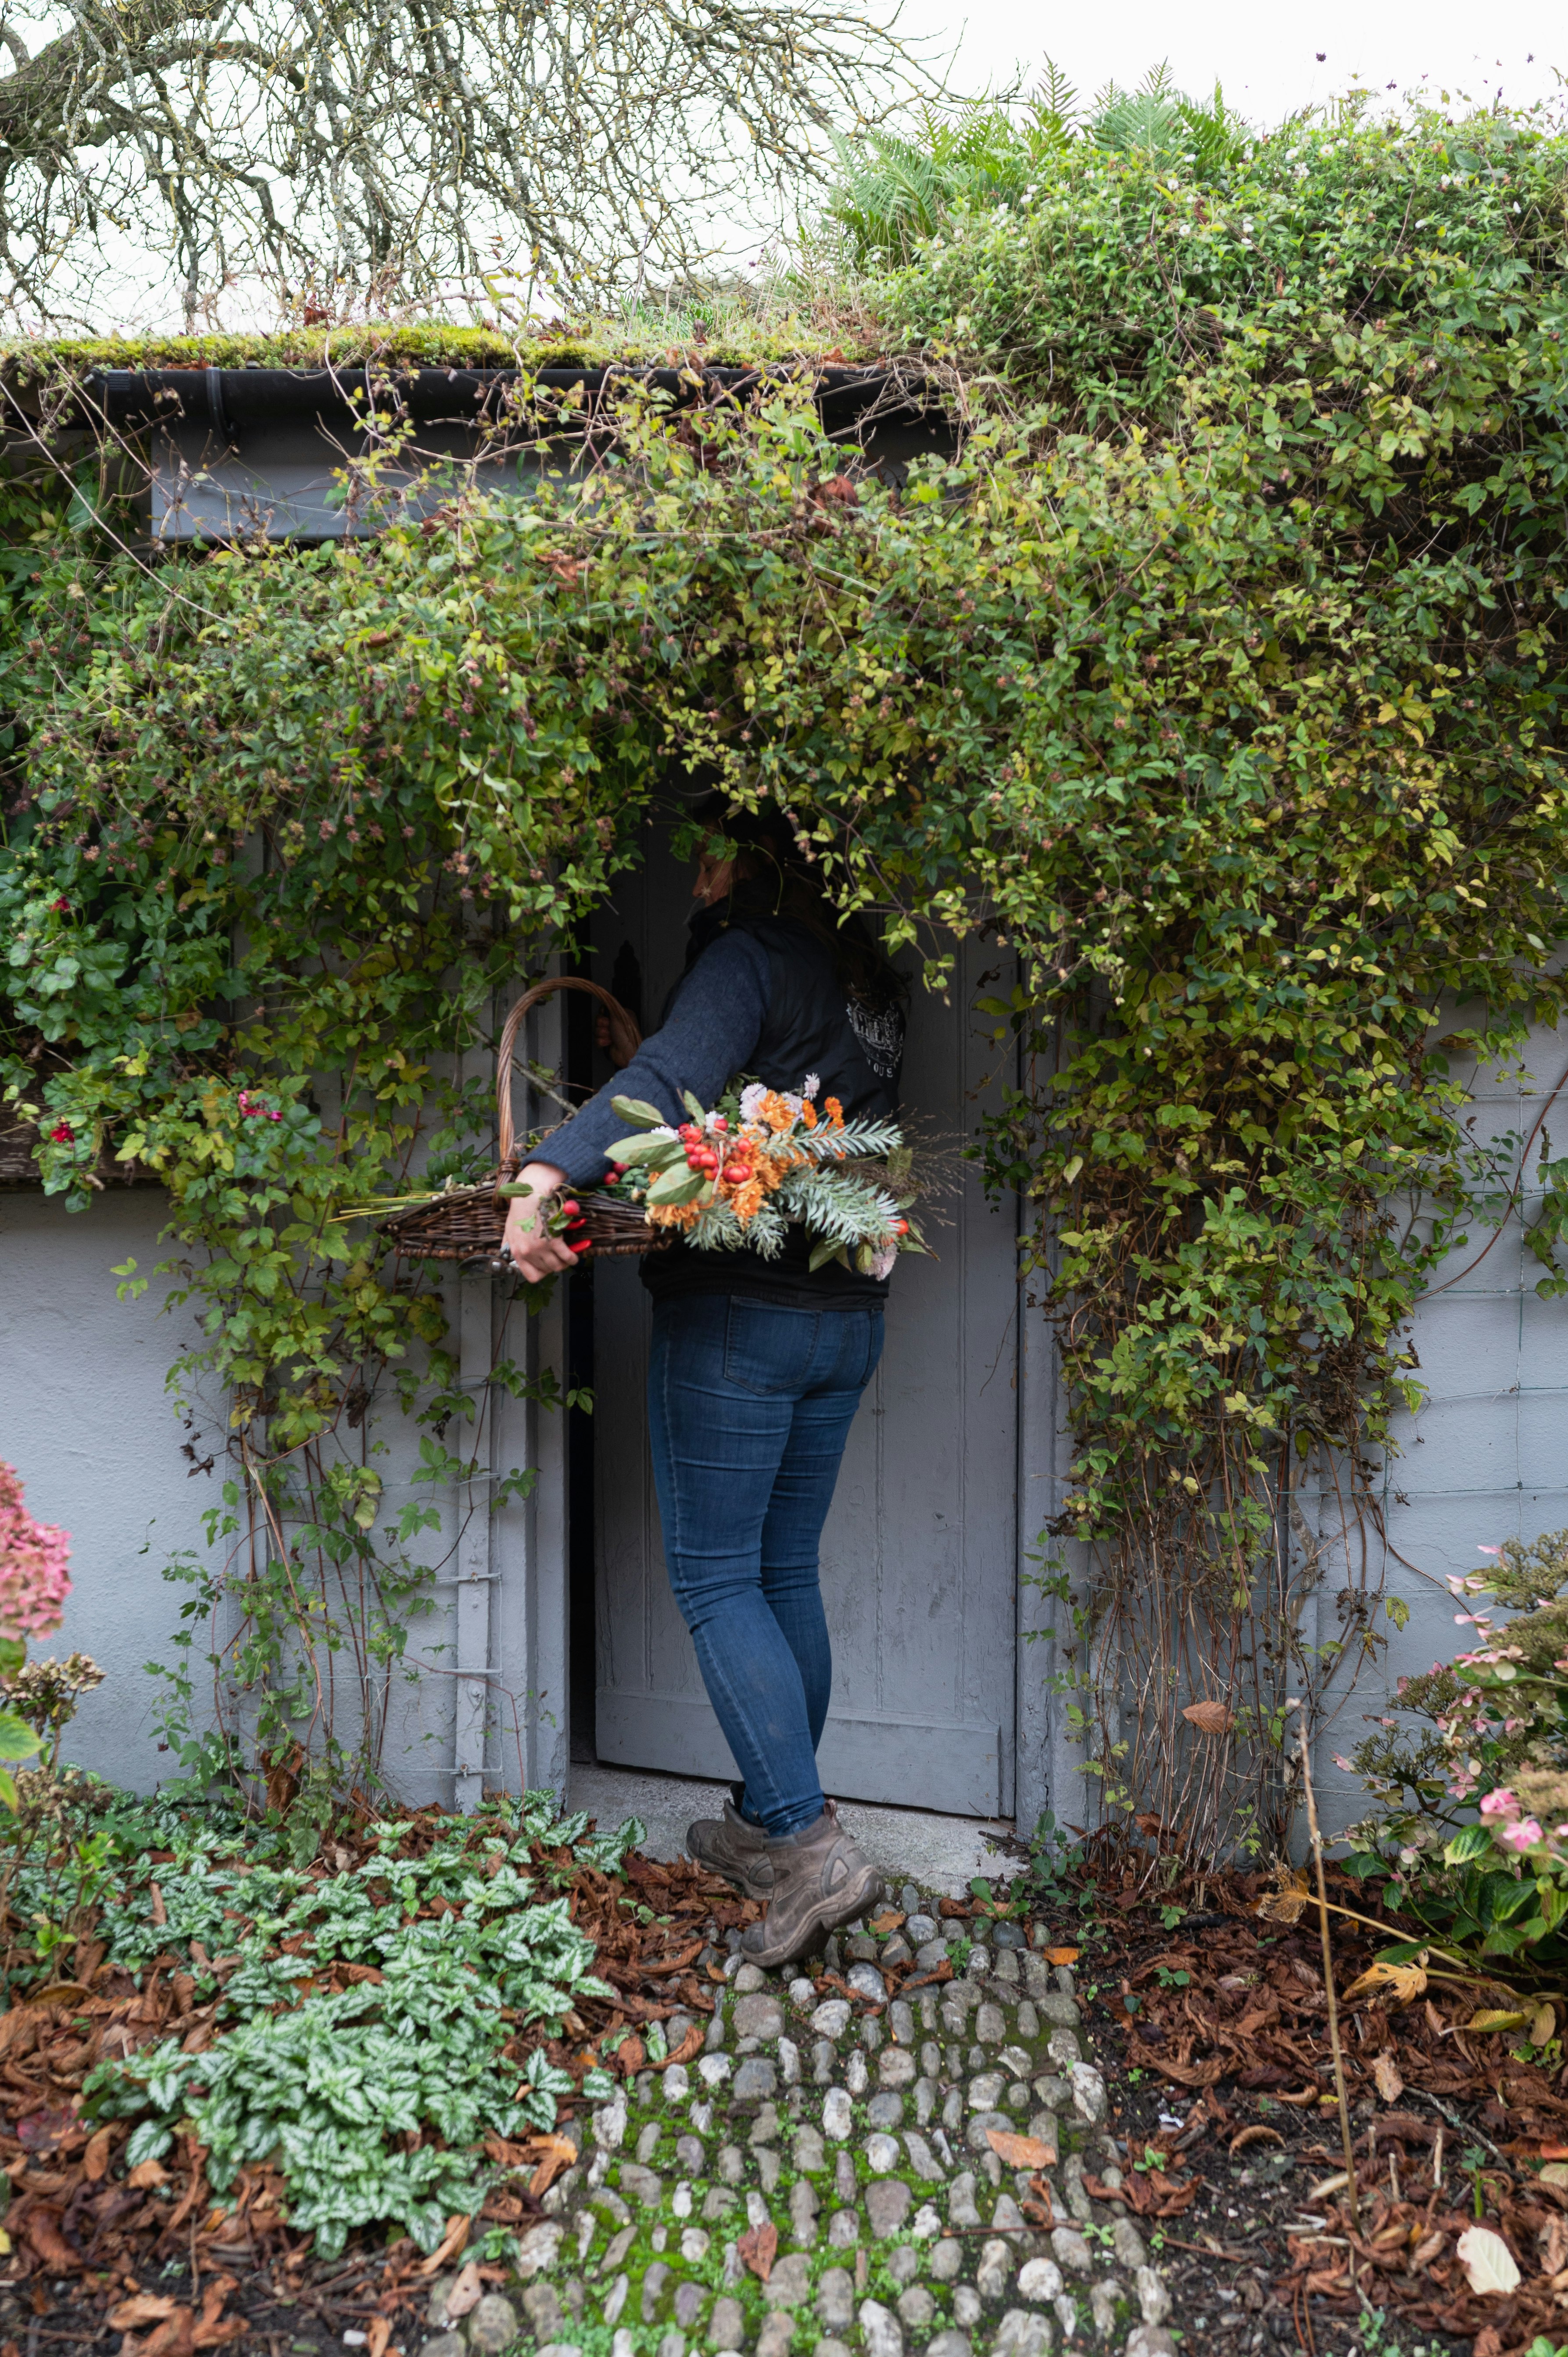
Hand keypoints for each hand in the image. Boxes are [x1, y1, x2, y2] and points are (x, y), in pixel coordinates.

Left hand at [501, 1161, 575, 1279]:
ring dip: (565, 1262)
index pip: (532, 1276)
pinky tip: (574, 1254)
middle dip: (555, 1265)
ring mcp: (540, 1247)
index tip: (547, 1266)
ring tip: (567, 1255)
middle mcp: (528, 1252)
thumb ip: (509, 1244)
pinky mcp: (553, 1240)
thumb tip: (506, 1252)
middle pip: (548, 1270)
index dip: (542, 1272)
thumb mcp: (509, 1229)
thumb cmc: (521, 1209)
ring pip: (558, 1266)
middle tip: (559, 1256)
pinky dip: (573, 1257)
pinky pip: (568, 1257)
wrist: (530, 1194)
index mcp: (517, 1252)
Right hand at [594, 1012, 633, 1071]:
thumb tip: (607, 1000)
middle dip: (601, 1024)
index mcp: (620, 1015)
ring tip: (610, 1036)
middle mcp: (615, 1024)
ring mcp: (611, 1034)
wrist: (626, 1051)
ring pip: (596, 1030)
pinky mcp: (607, 1043)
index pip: (605, 1010)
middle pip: (598, 1020)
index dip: (602, 1014)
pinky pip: (596, 1040)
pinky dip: (601, 1042)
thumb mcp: (619, 1014)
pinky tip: (608, 1042)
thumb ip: (612, 1006)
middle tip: (608, 1027)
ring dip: (602, 1034)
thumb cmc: (626, 1033)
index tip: (605, 1016)